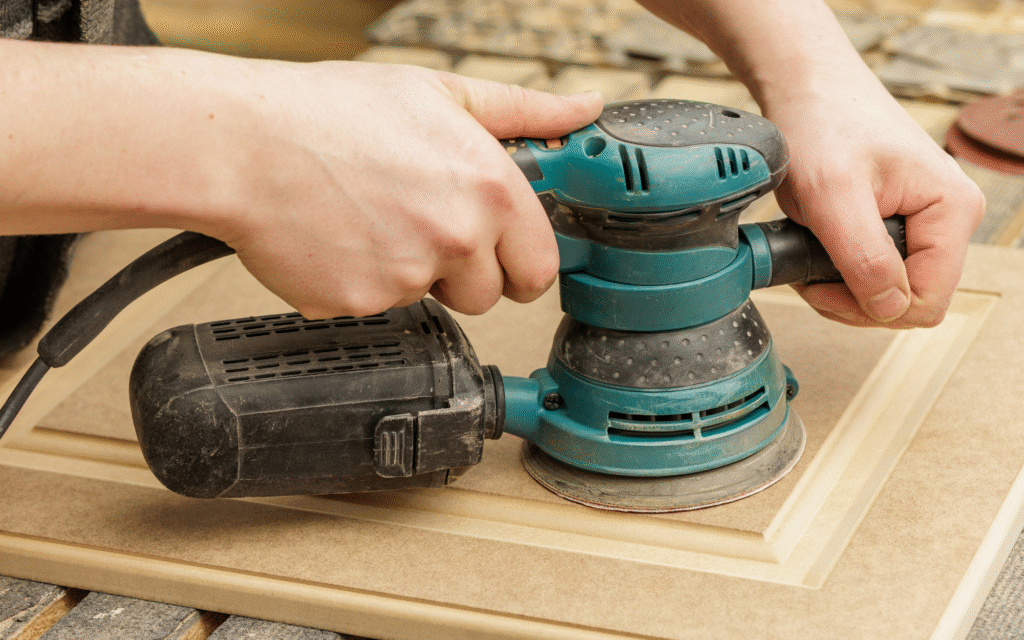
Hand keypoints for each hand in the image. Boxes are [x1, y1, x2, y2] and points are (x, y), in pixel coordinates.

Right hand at [214, 62, 602, 318]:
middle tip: (421, 225)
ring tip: (372, 219)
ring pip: (430, 300)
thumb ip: (524, 109)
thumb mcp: (440, 92)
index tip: (502, 253)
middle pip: (488, 295)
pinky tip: (340, 238)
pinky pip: (377, 309)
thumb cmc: (332, 111)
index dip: (519, 261)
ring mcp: (407, 277)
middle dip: (464, 272)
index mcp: (489, 188)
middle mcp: (456, 238)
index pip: (540, 267)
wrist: (242, 145)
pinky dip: (362, 283)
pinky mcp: (361, 304)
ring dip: (410, 274)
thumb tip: (583, 108)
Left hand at [764, 63, 984, 327]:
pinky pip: (876, 270)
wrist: (806, 89)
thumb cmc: (822, 124)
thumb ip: (864, 258)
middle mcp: (948, 219)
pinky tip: (817, 249)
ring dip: (843, 287)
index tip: (822, 285)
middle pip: (910, 302)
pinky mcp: (897, 222)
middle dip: (854, 300)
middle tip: (809, 274)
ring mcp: (924, 222)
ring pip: (891, 291)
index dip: (872, 308)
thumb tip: (889, 308)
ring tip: (810, 254)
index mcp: (952, 211)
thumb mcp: (832, 196)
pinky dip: (841, 271)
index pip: (928, 302)